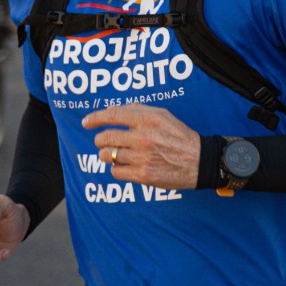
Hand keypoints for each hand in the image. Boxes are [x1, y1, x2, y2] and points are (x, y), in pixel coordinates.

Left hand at [82, 104, 202, 190]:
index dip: (95, 118)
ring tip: (116, 154)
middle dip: (100, 140)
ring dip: (108, 155)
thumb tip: (112, 111)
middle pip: (104, 138)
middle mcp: (143, 137)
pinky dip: (117, 169)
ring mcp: (142, 157)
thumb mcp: (162, 115)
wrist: (199, 161)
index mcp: (147, 119)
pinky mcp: (143, 175)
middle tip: (104, 142)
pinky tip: (126, 166)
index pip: (112, 115)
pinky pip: (115, 172)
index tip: (86, 122)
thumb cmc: (179, 136)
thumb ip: (137, 110)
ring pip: (107, 156)